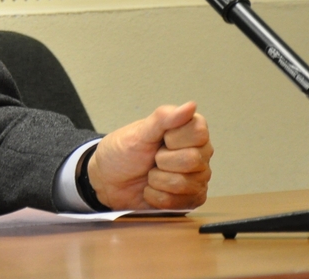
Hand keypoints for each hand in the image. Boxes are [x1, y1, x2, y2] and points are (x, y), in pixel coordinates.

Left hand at [88, 101, 211, 210]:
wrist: (108, 179)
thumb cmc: (124, 151)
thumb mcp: (139, 132)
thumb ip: (164, 118)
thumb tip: (191, 105)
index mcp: (191, 131)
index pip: (199, 133)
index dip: (174, 139)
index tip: (160, 138)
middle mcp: (200, 154)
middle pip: (192, 160)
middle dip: (162, 161)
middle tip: (152, 158)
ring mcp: (197, 178)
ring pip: (185, 184)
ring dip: (157, 180)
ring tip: (150, 174)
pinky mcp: (190, 200)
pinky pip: (179, 203)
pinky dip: (157, 197)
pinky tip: (151, 189)